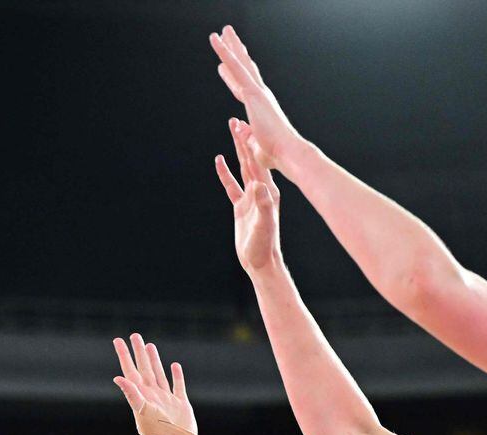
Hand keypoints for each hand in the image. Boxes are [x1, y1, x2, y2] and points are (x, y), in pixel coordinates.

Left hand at [112, 333, 194, 434]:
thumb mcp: (143, 412)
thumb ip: (131, 394)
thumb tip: (118, 378)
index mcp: (142, 395)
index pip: (130, 370)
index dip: (124, 355)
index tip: (117, 340)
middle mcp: (153, 395)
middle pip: (144, 368)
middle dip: (139, 352)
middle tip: (134, 335)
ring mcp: (167, 400)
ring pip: (159, 374)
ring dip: (154, 360)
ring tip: (150, 345)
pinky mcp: (181, 405)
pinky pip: (177, 386)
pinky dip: (176, 375)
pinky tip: (174, 365)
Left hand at [209, 25, 300, 170]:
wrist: (287, 153)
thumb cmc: (275, 155)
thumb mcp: (256, 146)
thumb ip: (248, 136)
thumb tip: (240, 127)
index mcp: (260, 107)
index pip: (242, 87)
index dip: (233, 75)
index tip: (225, 67)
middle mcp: (260, 95)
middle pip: (244, 68)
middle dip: (236, 52)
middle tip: (228, 37)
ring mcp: (257, 92)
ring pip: (240, 63)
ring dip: (230, 45)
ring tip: (222, 31)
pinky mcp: (252, 92)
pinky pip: (236, 66)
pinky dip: (226, 52)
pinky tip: (217, 40)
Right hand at [217, 118, 281, 273]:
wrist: (262, 262)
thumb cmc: (264, 245)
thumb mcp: (264, 224)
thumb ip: (263, 204)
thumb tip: (259, 186)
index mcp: (267, 191)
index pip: (256, 162)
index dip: (248, 144)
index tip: (242, 126)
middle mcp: (260, 190)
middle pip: (249, 159)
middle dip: (243, 139)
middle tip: (235, 121)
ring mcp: (251, 197)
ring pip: (241, 168)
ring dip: (236, 150)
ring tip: (232, 132)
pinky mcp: (242, 206)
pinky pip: (231, 185)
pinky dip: (225, 173)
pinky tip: (219, 161)